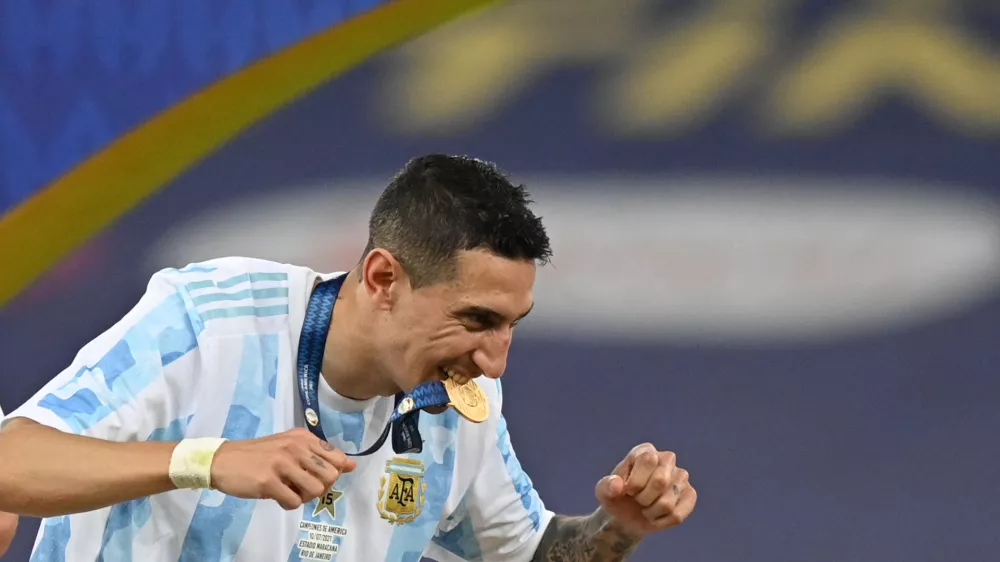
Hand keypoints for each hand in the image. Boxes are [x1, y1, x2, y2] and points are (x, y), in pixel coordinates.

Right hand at [210, 428, 356, 509]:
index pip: (337, 458)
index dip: (333, 474)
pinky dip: (289, 504)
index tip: (317, 476)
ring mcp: (282, 463)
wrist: (222, 460)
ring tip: (290, 492)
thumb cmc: (259, 455)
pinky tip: (278, 496)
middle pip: (331, 476)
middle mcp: (296, 447)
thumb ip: (320, 455)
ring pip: (316, 490)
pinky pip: (294, 502)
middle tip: (302, 487)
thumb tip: (352, 465)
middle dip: (321, 488)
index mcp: (303, 438)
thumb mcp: (290, 446)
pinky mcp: (268, 481)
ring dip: (305, 497)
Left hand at [595, 443, 696, 536]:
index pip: (648, 460)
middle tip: (637, 499)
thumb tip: (617, 485)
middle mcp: (667, 459)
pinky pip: (677, 515)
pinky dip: (661, 521)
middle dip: (643, 498)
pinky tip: (656, 515)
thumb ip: (607, 486)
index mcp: (646, 451)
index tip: (627, 489)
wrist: (627, 516)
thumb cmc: (616, 497)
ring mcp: (681, 476)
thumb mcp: (603, 492)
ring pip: (668, 503)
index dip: (634, 482)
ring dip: (651, 512)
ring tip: (646, 507)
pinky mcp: (690, 494)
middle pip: (661, 481)